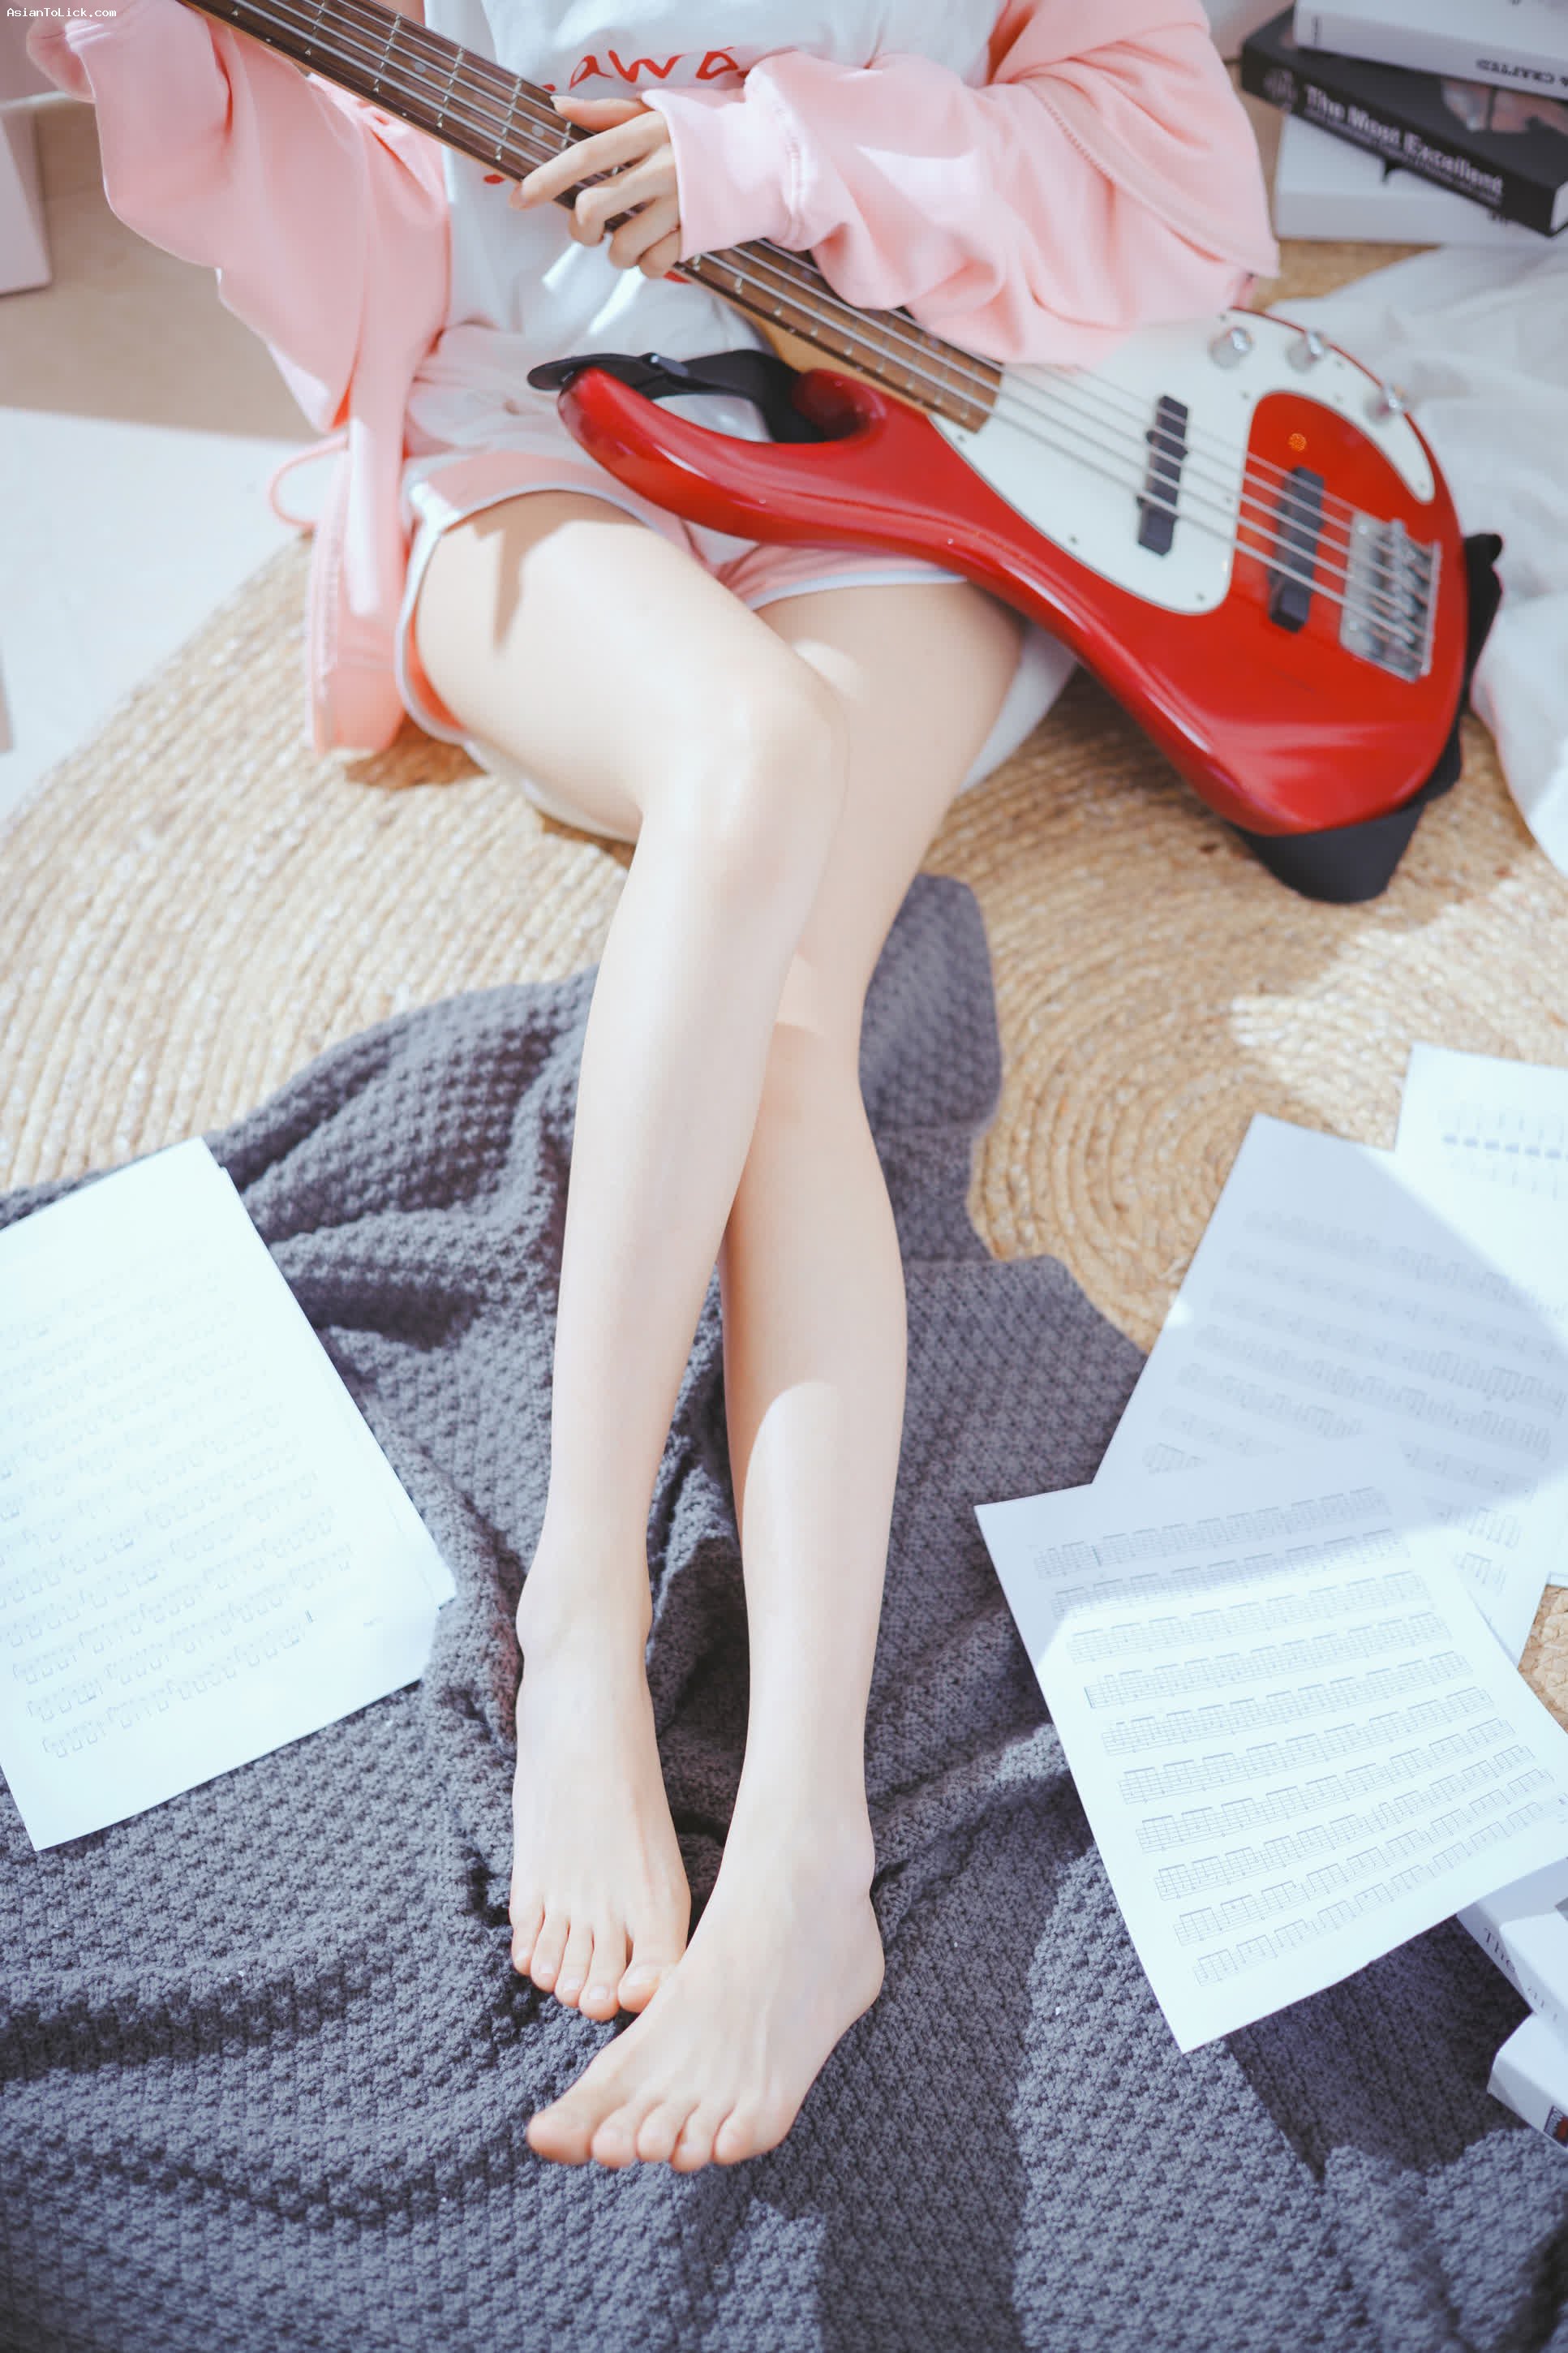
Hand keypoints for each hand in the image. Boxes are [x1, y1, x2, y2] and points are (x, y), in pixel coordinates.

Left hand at [511, 96, 683, 278]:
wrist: (765, 156)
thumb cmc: (701, 134)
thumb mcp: (656, 111)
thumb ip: (606, 112)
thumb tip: (559, 107)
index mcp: (647, 131)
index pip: (586, 155)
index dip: (547, 178)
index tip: (518, 199)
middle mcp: (661, 166)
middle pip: (595, 208)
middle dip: (579, 228)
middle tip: (585, 230)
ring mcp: (681, 203)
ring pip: (622, 245)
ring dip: (615, 253)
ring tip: (626, 242)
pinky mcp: (698, 234)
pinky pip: (654, 265)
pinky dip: (646, 266)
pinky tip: (653, 252)